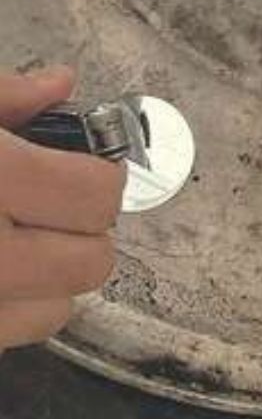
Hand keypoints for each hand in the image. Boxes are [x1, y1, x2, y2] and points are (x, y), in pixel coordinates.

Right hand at [0, 68, 124, 354]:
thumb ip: (1, 97)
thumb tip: (60, 84)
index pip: (95, 195)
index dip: (93, 178)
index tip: (72, 168)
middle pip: (91, 261)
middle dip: (79, 230)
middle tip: (42, 206)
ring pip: (59, 309)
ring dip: (50, 278)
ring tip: (12, 243)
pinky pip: (15, 334)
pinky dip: (13, 308)